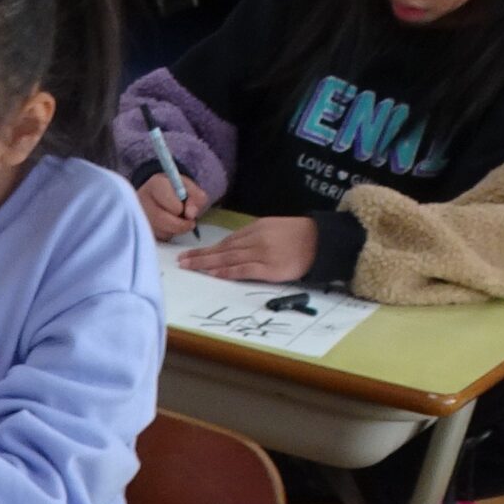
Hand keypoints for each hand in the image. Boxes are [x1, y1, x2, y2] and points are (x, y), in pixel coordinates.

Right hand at [136, 173, 200, 241]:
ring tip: (177, 221)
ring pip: (159, 231)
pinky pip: (156, 238)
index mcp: (155, 184)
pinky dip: (167, 235)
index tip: (187, 209)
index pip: (168, 200)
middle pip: (160, 218)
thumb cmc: (176, 191)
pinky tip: (168, 227)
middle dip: (180, 224)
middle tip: (190, 223)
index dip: (181, 208)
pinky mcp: (140, 230)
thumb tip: (191, 215)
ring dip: (174, 230)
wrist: (160, 196)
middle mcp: (142, 201)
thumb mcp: (190, 188)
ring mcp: (138, 217)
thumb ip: (196, 198)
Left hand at [179, 217, 318, 283]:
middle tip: (181, 262)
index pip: (226, 241)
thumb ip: (253, 238)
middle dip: (200, 256)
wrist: (321, 241)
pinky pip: (244, 270)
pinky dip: (227, 272)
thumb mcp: (274, 229)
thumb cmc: (298, 237)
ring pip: (229, 259)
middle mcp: (256, 239)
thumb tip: (232, 249)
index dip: (206, 249)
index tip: (189, 254)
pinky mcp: (269, 268)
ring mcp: (262, 253)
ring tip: (189, 268)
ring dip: (207, 264)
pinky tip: (213, 274)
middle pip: (223, 249)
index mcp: (257, 229)